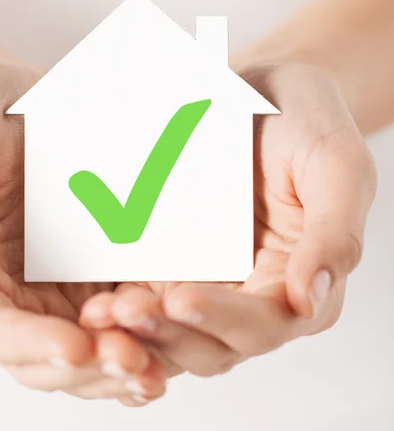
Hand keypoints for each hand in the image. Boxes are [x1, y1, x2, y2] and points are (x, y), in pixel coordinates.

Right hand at [0, 59, 164, 403]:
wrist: (23, 95)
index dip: (32, 345)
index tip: (74, 347)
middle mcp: (20, 295)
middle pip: (51, 357)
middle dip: (92, 365)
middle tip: (134, 360)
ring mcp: (66, 285)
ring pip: (96, 346)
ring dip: (128, 360)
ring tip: (163, 360)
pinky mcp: (106, 268)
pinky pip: (130, 310)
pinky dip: (153, 329)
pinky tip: (182, 325)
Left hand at [81, 63, 376, 376]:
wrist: (258, 89)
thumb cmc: (306, 121)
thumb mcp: (336, 165)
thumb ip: (334, 233)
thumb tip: (309, 299)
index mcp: (298, 280)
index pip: (265, 323)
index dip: (223, 319)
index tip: (181, 297)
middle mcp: (252, 292)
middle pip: (210, 341)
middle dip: (168, 332)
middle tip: (124, 309)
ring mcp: (208, 280)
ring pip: (173, 330)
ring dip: (137, 330)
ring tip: (100, 311)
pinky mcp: (173, 263)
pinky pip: (146, 296)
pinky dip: (123, 306)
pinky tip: (94, 298)